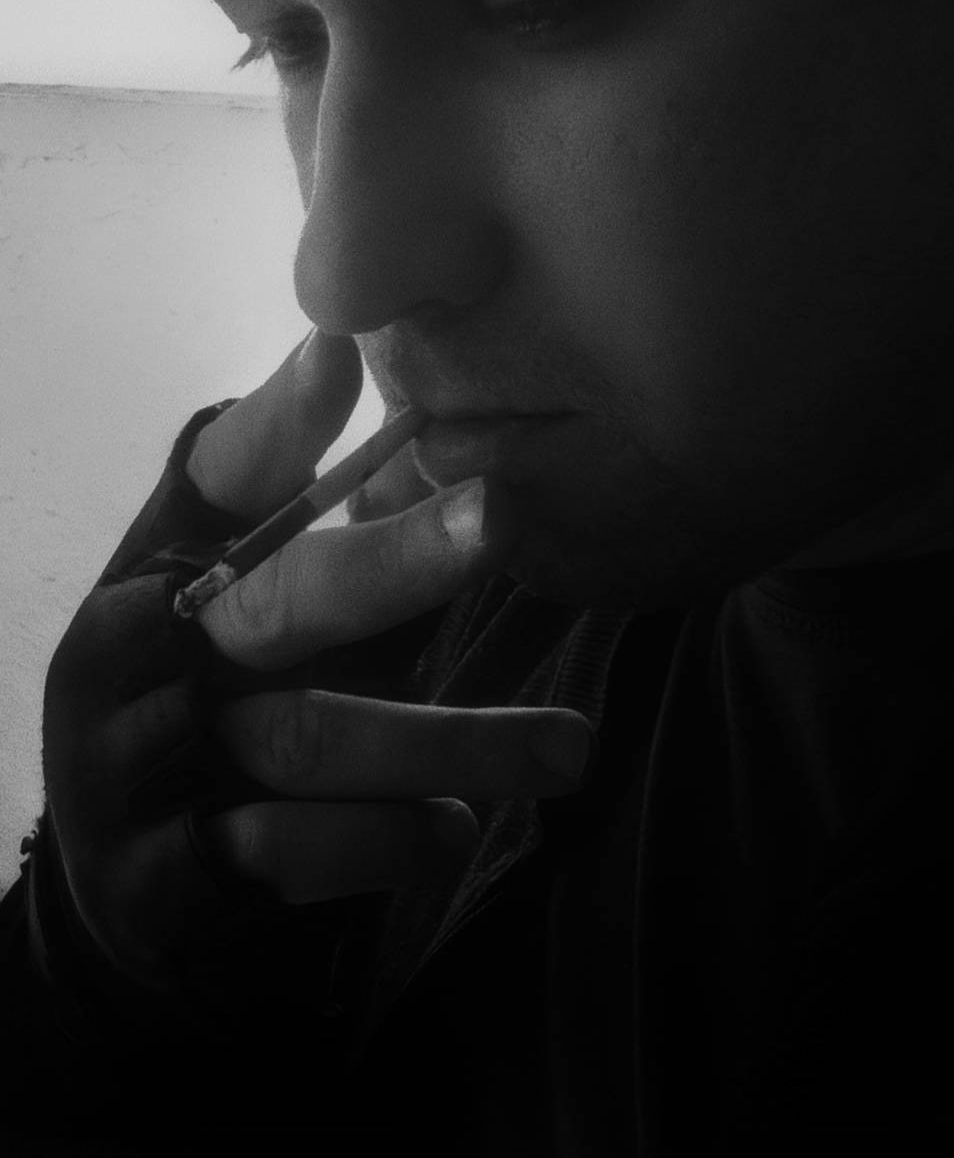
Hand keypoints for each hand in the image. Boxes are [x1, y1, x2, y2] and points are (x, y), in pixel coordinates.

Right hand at [41, 331, 594, 1001]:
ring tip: (568, 751)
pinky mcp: (165, 877)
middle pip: (284, 600)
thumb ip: (273, 480)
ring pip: (307, 739)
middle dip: (401, 559)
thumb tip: (341, 340)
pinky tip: (449, 834)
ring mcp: (141, 769)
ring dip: (448, 742)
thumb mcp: (210, 589)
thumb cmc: (193, 696)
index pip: (223, 478)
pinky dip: (376, 842)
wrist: (116, 882)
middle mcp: (138, 657)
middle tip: (509, 518)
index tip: (350, 349)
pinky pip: (282, 851)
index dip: (284, 420)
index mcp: (159, 569)